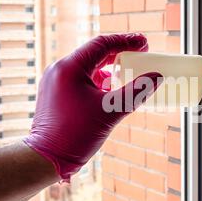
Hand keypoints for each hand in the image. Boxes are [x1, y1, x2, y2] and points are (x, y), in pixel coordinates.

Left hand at [23, 34, 162, 180]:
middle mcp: (60, 70)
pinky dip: (99, 81)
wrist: (46, 159)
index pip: (102, 44)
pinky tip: (112, 90)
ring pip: (88, 67)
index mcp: (69, 68)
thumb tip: (156, 77)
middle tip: (141, 52)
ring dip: (110, 68)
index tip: (145, 42)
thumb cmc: (75, 136)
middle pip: (95, 53)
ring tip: (129, 72)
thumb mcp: (110, 112)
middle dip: (119, 53)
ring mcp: (56, 82)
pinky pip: (82, 80)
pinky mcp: (57, 94)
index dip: (126, 41)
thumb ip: (136, 92)